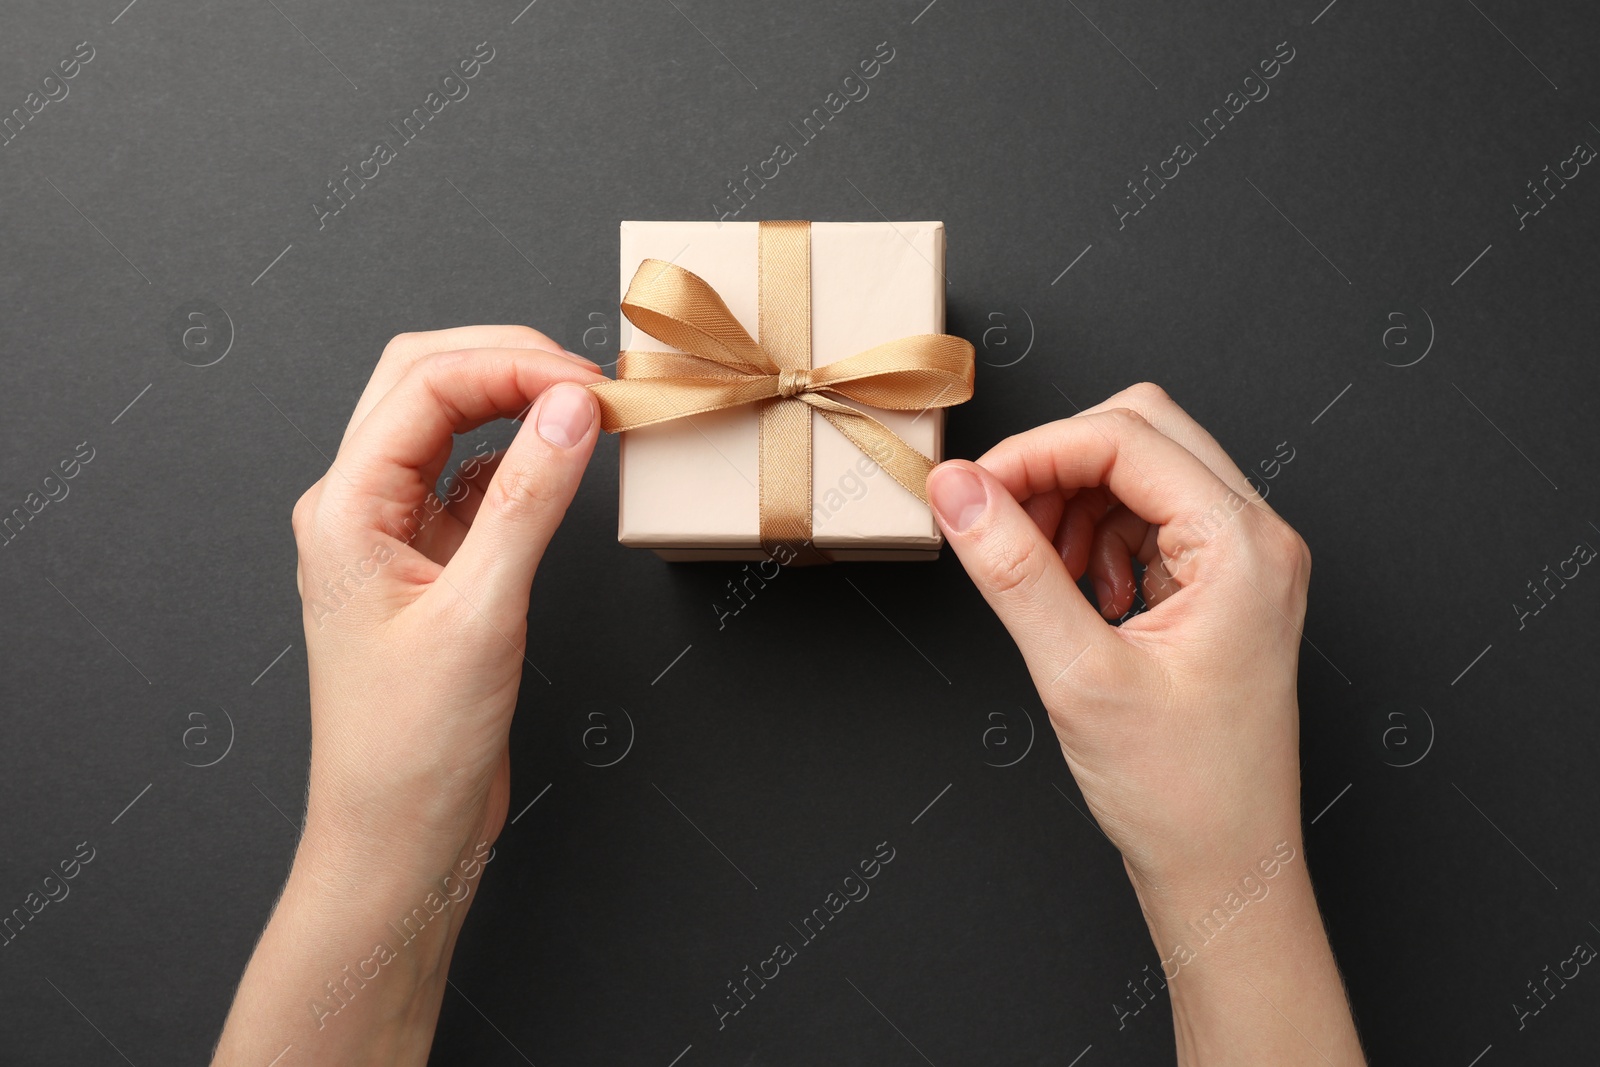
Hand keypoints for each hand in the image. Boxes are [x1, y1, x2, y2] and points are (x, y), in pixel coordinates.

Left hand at [213, 326, 601, 1065]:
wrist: (397, 838)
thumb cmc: (414, 747)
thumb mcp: (481, 614)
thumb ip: (529, 500)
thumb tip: (573, 408)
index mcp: (346, 507)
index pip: (426, 384)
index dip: (514, 366)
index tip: (593, 386)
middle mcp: (359, 507)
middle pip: (424, 382)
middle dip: (509, 363)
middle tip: (591, 384)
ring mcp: (392, 535)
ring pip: (447, 425)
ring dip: (514, 403)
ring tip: (587, 413)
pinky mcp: (430, 567)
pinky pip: (470, 481)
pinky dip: (520, 459)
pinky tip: (560, 468)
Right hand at [927, 383, 1362, 1064]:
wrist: (1225, 870)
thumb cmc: (1179, 792)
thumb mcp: (1078, 675)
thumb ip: (1012, 570)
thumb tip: (957, 490)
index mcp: (1244, 547)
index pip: (1126, 438)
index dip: (1035, 450)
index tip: (969, 490)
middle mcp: (1258, 539)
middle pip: (1142, 431)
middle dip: (1057, 463)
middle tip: (997, 517)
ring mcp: (1246, 561)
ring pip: (1144, 469)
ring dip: (1075, 498)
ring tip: (1037, 567)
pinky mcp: (1223, 587)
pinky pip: (1151, 518)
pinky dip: (1097, 535)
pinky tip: (1075, 590)